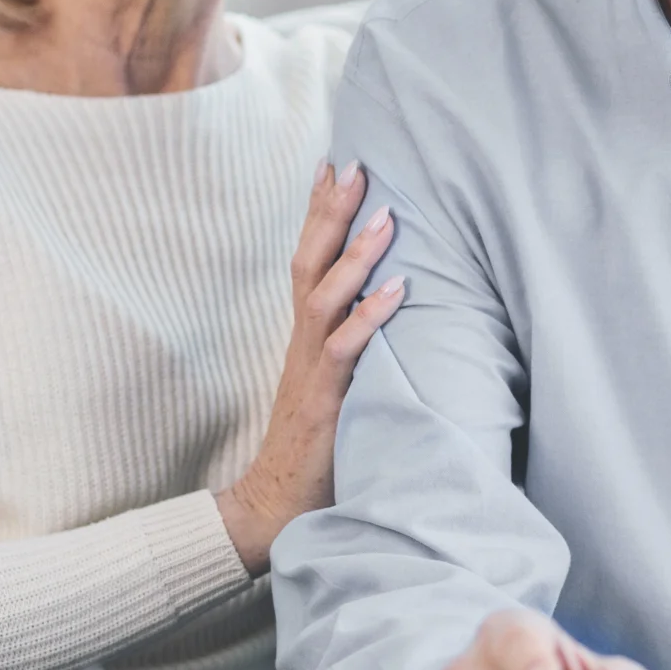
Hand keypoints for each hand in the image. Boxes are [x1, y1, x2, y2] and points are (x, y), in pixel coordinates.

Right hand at [215, 161, 402, 574]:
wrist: (274, 506)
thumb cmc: (314, 447)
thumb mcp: (335, 385)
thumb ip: (354, 349)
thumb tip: (391, 311)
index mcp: (306, 337)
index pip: (309, 261)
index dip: (320, 214)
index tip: (334, 165)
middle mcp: (304, 344)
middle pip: (310, 262)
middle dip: (332, 211)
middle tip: (356, 163)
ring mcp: (310, 370)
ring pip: (325, 296)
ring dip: (355, 254)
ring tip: (386, 214)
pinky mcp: (324, 401)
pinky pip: (345, 350)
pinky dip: (370, 317)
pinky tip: (397, 291)